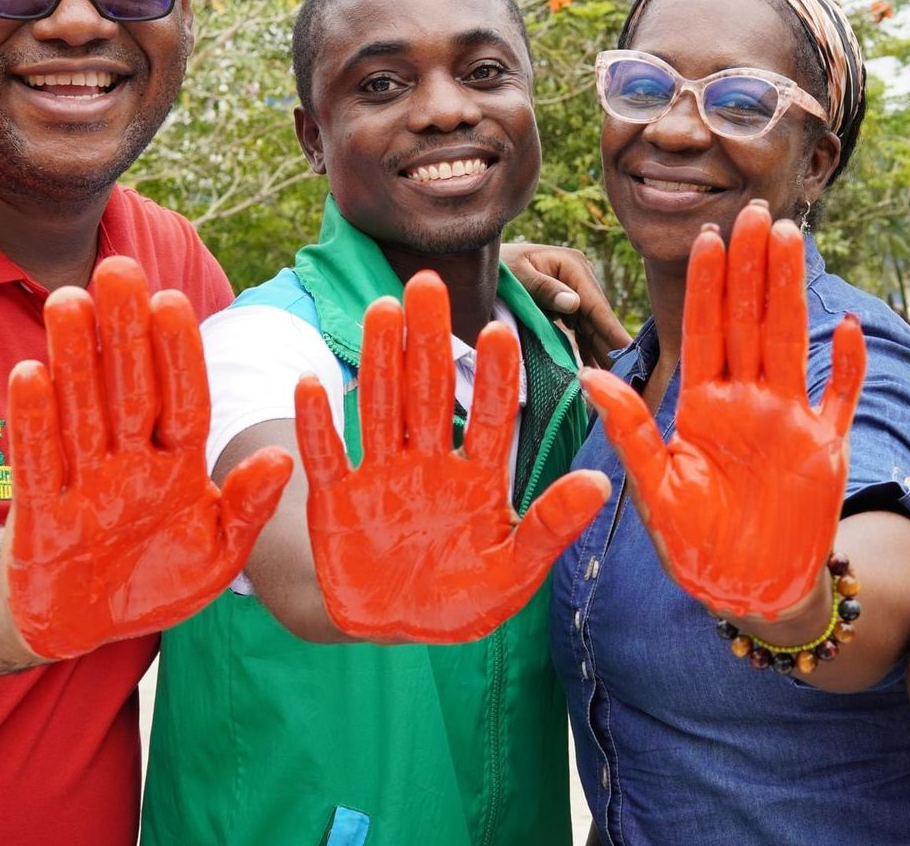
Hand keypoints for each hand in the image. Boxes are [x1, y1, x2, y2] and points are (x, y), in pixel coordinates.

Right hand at [6, 257, 292, 661]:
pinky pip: (39, 463)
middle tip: (118, 266)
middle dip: (124, 330)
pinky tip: (30, 371)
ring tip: (69, 299)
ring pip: (80, 410)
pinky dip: (35, 422)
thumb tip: (284, 458)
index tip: (174, 298)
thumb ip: (248, 508)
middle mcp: (130, 461)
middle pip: (128, 387)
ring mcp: (85, 483)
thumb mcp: (218, 552)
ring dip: (75, 358)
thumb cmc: (159, 579)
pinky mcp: (42, 514)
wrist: (88, 624)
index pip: (182, 398)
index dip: (178, 352)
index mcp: (179, 463)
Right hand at [298, 270, 610, 643]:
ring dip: (381, 361)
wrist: (396, 628)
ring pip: (382, 408)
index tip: (500, 330)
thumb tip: (600, 481)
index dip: (496, 376)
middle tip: (427, 282)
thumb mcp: (514, 573)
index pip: (493, 416)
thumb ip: (549, 527)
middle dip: (429, 339)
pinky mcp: (337, 500)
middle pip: (431, 392)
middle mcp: (430, 463)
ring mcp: (382, 476)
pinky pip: (328, 456)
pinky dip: (318, 425)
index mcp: (479, 478)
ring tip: (382, 310)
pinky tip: (310, 382)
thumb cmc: (464, 601)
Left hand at [501, 241, 630, 368]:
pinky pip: (580, 329)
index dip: (612, 329)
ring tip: (616, 376)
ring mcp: (575, 291)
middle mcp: (580, 277)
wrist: (482, 261)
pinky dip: (587, 348)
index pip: (596, 304)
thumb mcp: (517, 274)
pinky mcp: (566, 304)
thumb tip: (574, 304)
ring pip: (592, 326)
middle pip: (599, 318)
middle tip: (626, 373)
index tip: (627, 349)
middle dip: (611, 346)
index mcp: (572, 265)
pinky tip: (596, 368)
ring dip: (602, 350)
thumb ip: (543, 288)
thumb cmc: (498, 265)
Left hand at [581, 202, 865, 619]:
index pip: (704, 330)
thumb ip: (631, 430)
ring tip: (791, 239)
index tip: (709, 236)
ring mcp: (789, 419)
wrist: (746, 592)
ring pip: (791, 340)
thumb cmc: (693, 545)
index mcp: (703, 405)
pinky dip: (846, 364)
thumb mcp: (655, 489)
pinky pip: (839, 396)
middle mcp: (747, 401)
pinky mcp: (825, 448)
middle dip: (752, 267)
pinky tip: (847, 325)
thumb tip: (593, 376)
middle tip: (757, 212)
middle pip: (750, 319)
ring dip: (791, 291)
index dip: (707, 284)